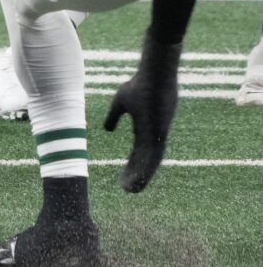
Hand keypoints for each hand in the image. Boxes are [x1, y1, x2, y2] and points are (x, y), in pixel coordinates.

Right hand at [103, 38, 181, 192]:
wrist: (154, 76)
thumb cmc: (139, 85)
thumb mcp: (121, 103)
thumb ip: (114, 117)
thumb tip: (106, 129)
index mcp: (145, 129)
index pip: (138, 153)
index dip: (131, 166)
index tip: (123, 177)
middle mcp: (154, 136)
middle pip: (144, 162)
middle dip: (135, 175)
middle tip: (126, 188)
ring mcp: (158, 136)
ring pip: (150, 164)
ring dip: (141, 178)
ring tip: (131, 191)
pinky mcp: (160, 135)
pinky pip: (154, 158)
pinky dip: (146, 171)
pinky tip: (139, 181)